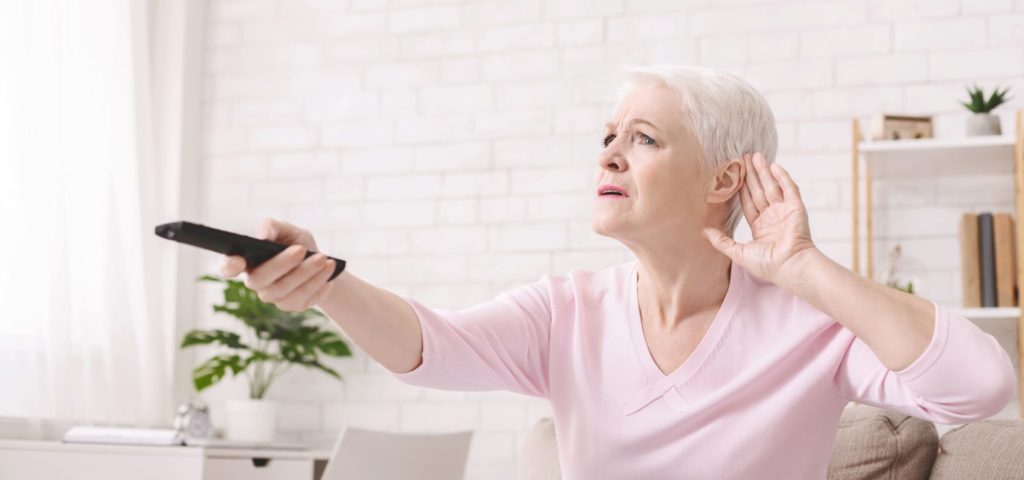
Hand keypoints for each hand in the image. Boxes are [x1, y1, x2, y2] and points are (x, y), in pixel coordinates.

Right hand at [220, 217, 336, 311]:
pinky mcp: (291, 305)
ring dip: (306, 272)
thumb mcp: (288, 230)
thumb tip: (263, 236)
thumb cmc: (297, 244)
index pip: (228, 267)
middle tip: (302, 249)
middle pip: (261, 279)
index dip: (229, 266)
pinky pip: (302, 298)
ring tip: (323, 258)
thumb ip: (273, 227)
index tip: (238, 260)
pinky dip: (318, 282)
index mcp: (248, 260)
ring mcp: (273, 297)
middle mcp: (256, 281)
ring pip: (284, 290)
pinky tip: (328, 271)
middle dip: (282, 264)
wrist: (322, 262)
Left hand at [701, 152, 817, 286]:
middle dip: (751, 175)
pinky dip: (782, 177)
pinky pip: (789, 189)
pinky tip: (774, 166)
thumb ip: (721, 241)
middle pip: (759, 191)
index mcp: (760, 227)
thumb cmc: (767, 264)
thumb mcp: (738, 252)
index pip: (748, 202)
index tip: (734, 174)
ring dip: (764, 171)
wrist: (789, 266)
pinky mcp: (796, 208)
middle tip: (743, 157)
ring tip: (755, 155)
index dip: (741, 188)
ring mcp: (785, 212)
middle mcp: (773, 217)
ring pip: (772, 187)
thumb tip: (703, 231)